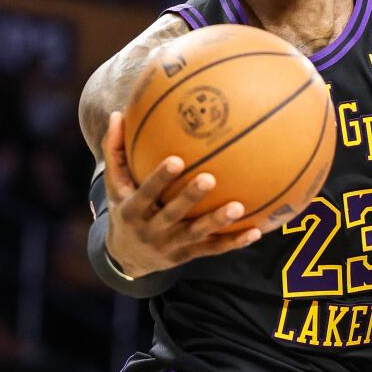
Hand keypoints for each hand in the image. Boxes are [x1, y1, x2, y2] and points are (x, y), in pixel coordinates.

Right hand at [102, 110, 261, 276]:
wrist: (127, 257)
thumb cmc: (125, 209)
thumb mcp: (115, 185)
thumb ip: (115, 151)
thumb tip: (116, 114)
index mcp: (132, 210)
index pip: (145, 193)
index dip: (159, 178)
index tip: (176, 160)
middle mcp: (151, 230)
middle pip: (172, 214)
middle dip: (190, 198)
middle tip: (210, 178)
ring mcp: (170, 245)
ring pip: (196, 235)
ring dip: (217, 222)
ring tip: (239, 207)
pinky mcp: (187, 255)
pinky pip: (213, 249)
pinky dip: (234, 242)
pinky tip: (256, 231)